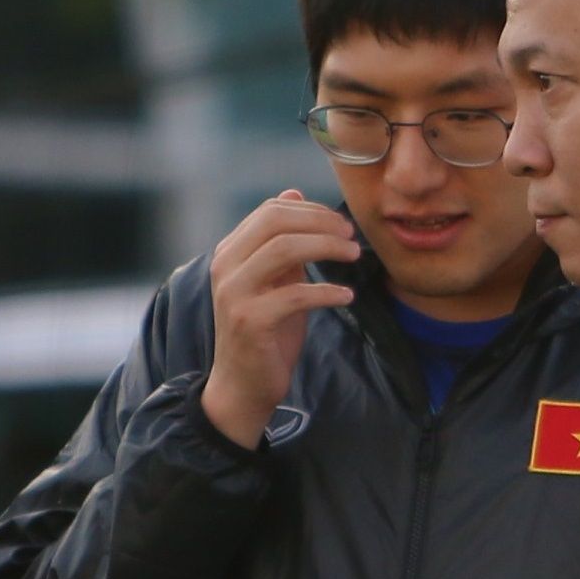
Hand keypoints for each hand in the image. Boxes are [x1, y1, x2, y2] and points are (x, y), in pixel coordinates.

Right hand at [199, 191, 358, 447]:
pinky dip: (327, 291)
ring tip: (354, 256)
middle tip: (351, 235)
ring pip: (283, 249)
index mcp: (230, 252)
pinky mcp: (251, 321)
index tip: (341, 223)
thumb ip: (281, 242)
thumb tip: (294, 193)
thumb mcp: (274, 280)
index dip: (310, 210)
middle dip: (321, 222)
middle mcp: (226, 267)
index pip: (270, 211)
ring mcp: (235, 293)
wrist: (242, 385)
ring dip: (327, 247)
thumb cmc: (265, 332)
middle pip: (276, 222)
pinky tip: (345, 295)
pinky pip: (295, 294)